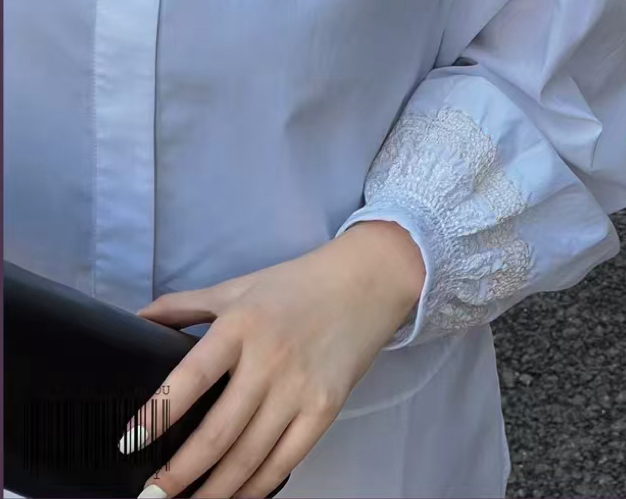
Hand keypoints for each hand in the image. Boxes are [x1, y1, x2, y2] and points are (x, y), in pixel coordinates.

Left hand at [122, 220, 425, 497]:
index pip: (190, 378)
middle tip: (151, 496)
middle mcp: (268, 361)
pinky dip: (256, 488)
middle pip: (218, 433)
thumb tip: (137, 320)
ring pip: (249, 458)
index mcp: (240, 325)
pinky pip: (285, 461)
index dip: (156, 415)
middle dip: (179, 474)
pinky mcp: (325, 410)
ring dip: (214, 491)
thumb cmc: (295, 284)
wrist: (364, 282)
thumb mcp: (236, 287)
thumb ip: (185, 305)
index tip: (128, 444)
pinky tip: (235, 497)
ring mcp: (299, 390)